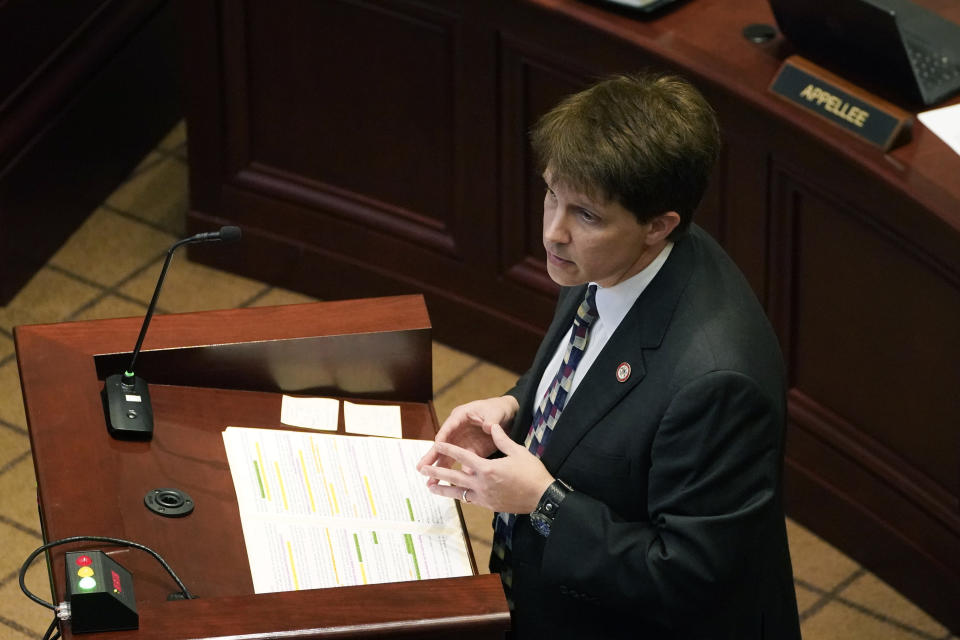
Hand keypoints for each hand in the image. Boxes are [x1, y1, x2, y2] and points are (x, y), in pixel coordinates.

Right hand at [416, 396, 518, 486]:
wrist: (507, 417)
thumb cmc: (497, 410)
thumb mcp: (495, 412)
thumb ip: (491, 420)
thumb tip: (488, 426)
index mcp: (460, 417)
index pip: (447, 428)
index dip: (441, 439)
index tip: (435, 449)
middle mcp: (457, 430)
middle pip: (442, 445)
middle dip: (432, 457)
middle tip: (421, 469)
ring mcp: (463, 442)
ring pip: (448, 457)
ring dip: (440, 469)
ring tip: (430, 483)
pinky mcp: (471, 452)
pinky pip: (462, 463)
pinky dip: (456, 473)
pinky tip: (450, 485)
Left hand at [418, 423, 554, 513]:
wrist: (542, 498)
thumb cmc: (532, 473)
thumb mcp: (518, 452)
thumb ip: (502, 439)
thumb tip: (492, 426)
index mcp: (488, 468)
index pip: (463, 456)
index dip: (448, 449)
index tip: (436, 444)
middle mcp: (482, 483)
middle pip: (453, 476)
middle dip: (436, 471)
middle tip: (422, 468)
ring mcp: (484, 496)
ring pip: (458, 492)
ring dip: (442, 489)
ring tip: (429, 487)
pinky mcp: (488, 505)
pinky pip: (469, 499)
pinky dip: (459, 495)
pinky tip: (452, 494)